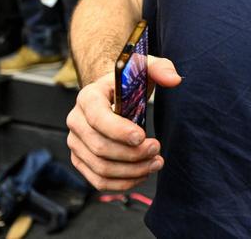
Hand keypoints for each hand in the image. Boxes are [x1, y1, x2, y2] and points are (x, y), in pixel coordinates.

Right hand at [66, 57, 181, 190]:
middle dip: (132, 154)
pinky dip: (123, 182)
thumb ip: (160, 68)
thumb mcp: (143, 68)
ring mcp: (76, 142)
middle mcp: (76, 120)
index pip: (97, 117)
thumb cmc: (127, 81)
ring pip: (101, 168)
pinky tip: (142, 173)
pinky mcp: (81, 159)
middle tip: (157, 149)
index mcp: (88, 96)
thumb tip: (174, 80)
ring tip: (155, 162)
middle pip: (100, 147)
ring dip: (131, 171)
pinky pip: (98, 180)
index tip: (142, 136)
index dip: (119, 130)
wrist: (111, 94)